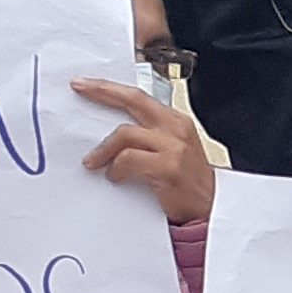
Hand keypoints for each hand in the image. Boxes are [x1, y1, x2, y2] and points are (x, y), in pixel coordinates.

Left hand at [74, 78, 213, 223]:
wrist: (211, 208)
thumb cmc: (188, 183)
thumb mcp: (173, 149)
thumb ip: (148, 135)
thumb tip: (109, 133)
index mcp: (176, 121)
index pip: (138, 97)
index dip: (110, 88)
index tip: (85, 84)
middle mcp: (176, 128)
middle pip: (133, 100)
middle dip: (102, 92)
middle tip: (80, 90)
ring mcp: (174, 147)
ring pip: (125, 135)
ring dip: (104, 150)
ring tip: (95, 163)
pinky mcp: (168, 167)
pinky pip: (129, 160)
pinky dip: (116, 169)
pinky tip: (115, 177)